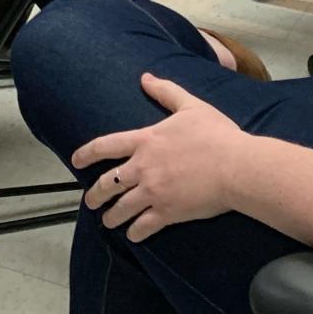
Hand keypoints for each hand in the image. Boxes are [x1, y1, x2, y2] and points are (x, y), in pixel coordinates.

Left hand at [73, 74, 244, 240]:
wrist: (236, 166)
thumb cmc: (216, 134)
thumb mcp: (190, 105)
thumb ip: (166, 91)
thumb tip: (145, 78)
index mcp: (145, 141)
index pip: (105, 146)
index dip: (86, 154)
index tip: (76, 161)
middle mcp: (143, 167)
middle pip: (108, 183)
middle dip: (95, 195)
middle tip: (90, 202)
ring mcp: (153, 192)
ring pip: (121, 208)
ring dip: (111, 217)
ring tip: (108, 222)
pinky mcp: (168, 212)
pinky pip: (143, 226)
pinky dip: (135, 233)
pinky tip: (133, 236)